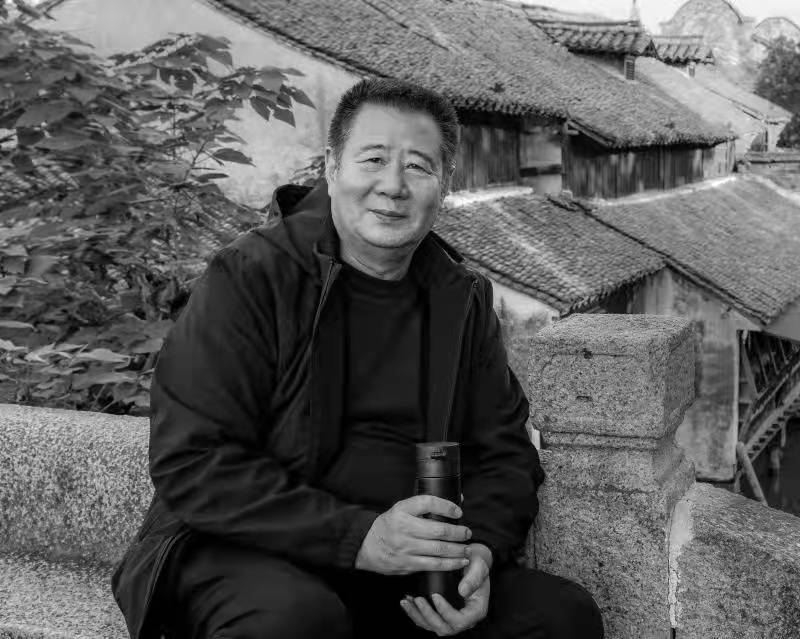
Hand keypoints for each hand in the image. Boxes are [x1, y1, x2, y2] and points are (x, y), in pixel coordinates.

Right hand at [355, 495, 471, 574]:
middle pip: (437, 529)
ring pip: (438, 549)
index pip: (427, 502)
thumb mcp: (402, 509)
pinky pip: (433, 565)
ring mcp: (405, 547)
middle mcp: (403, 528)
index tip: (458, 511)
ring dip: (458, 550)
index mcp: (401, 510)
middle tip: (467, 532)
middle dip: (457, 532)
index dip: (446, 506)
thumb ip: (426, 505)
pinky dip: (450, 564)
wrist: (368, 547)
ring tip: (468, 548)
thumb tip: (458, 500)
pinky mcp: (407, 564)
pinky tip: (461, 562)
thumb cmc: (390, 525)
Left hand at [400, 543, 491, 635]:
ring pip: (432, 626)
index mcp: (476, 610)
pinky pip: (427, 619)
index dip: (446, 612)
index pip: (460, 621)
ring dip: (417, 616)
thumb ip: (473, 578)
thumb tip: (463, 592)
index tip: (435, 596)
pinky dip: (415, 613)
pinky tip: (407, 601)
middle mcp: (464, 618)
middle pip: (444, 628)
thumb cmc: (477, 562)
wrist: (473, 560)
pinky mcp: (441, 613)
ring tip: (406, 601)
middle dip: (428, 616)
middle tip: (417, 599)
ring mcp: (452, 617)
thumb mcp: (480, 565)